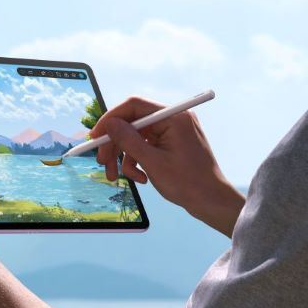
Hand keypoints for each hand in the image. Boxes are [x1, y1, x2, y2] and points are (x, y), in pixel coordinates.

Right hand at [90, 97, 245, 234]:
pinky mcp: (171, 145)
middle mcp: (173, 120)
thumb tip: (109, 124)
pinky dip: (138, 162)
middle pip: (133, 123)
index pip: (134, 106)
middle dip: (115, 144)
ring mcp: (172, 132)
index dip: (111, 119)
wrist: (212, 202)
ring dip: (124, 157)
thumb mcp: (153, 162)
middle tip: (102, 162)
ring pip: (137, 137)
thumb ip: (129, 140)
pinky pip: (146, 147)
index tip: (95, 136)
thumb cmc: (189, 183)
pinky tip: (141, 179)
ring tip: (116, 177)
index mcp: (173, 117)